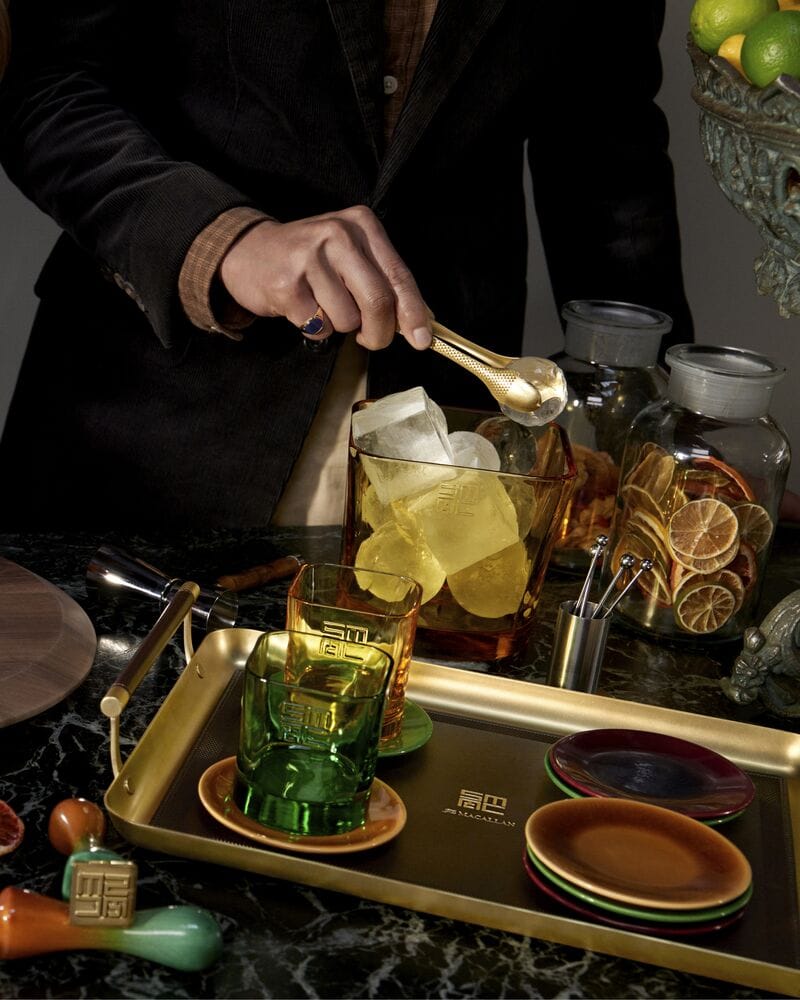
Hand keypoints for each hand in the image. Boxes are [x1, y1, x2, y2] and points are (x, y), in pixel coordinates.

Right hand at [219, 205, 431, 349]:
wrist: (248, 251)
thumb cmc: (309, 259)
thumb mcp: (350, 254)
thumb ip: (383, 281)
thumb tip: (420, 321)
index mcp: (362, 225)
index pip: (399, 275)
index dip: (413, 313)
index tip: (422, 340)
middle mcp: (338, 235)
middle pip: (378, 301)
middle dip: (379, 333)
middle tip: (371, 339)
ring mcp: (310, 258)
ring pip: (348, 320)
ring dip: (340, 326)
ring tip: (323, 306)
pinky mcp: (287, 285)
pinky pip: (320, 328)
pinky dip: (316, 329)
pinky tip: (304, 308)